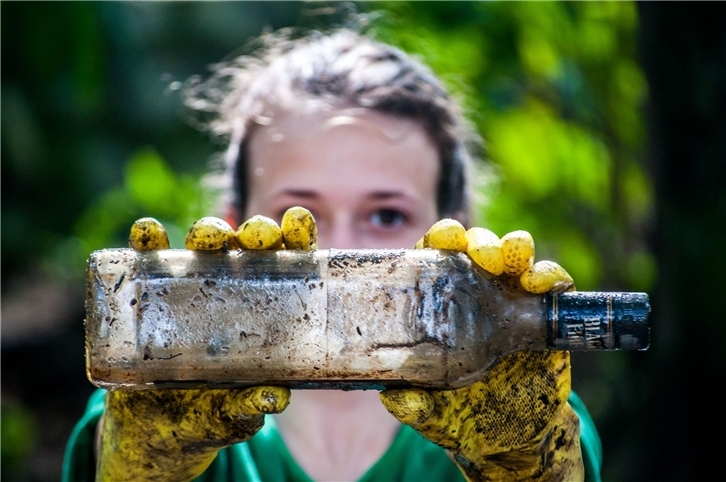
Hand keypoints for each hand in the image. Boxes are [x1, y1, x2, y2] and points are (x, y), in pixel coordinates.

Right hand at [97, 210, 315, 480]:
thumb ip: (251, 405)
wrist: (151, 434)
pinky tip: (148, 234)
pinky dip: (147, 240)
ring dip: (209, 231)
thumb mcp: (233, 414)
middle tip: (257, 237)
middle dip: (256, 232)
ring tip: (208, 237)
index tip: (296, 224)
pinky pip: (149, 258)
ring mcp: (192, 288)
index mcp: (267, 312)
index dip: (297, 236)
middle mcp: (233, 290)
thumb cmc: (208, 417)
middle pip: (250, 246)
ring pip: (205, 244)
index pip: (291, 263)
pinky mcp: (150, 292)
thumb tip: (276, 396)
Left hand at [381, 220, 583, 481]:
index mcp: (444, 307)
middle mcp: (477, 296)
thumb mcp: (434, 411)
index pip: (437, 259)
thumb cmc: (466, 416)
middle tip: (484, 256)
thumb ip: (415, 404)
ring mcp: (513, 302)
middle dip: (482, 243)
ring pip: (515, 258)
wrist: (516, 440)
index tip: (445, 238)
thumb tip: (393, 397)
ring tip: (516, 262)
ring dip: (516, 250)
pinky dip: (551, 276)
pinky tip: (545, 284)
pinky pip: (552, 286)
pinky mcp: (545, 318)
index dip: (440, 240)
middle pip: (477, 250)